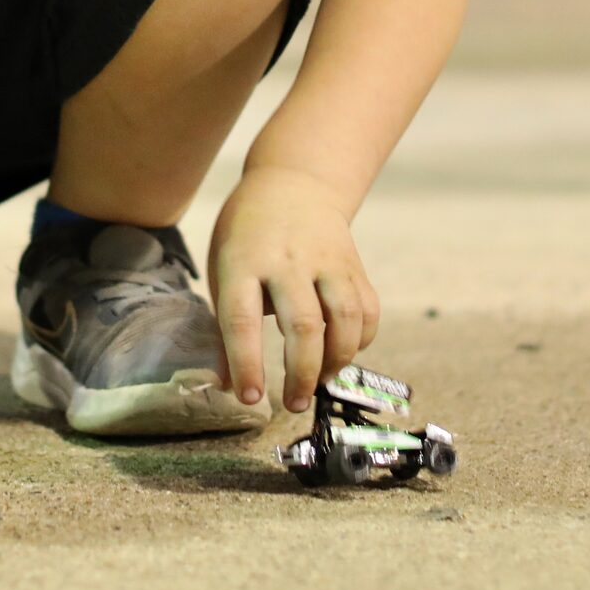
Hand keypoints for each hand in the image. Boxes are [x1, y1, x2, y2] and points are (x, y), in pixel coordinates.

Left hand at [208, 166, 380, 412]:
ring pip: (343, 319)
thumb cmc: (247, 237)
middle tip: (293, 404)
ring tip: (318, 382)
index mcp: (243, 261)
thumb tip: (228, 384)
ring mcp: (326, 260)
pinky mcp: (354, 266)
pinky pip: (367, 312)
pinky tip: (341, 353)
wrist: (293, 185)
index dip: (246, 363)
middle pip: (302, 324)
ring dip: (335, 362)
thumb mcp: (223, 270)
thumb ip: (225, 325)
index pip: (241, 319)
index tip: (250, 398)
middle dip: (301, 373)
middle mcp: (287, 259)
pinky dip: (359, 342)